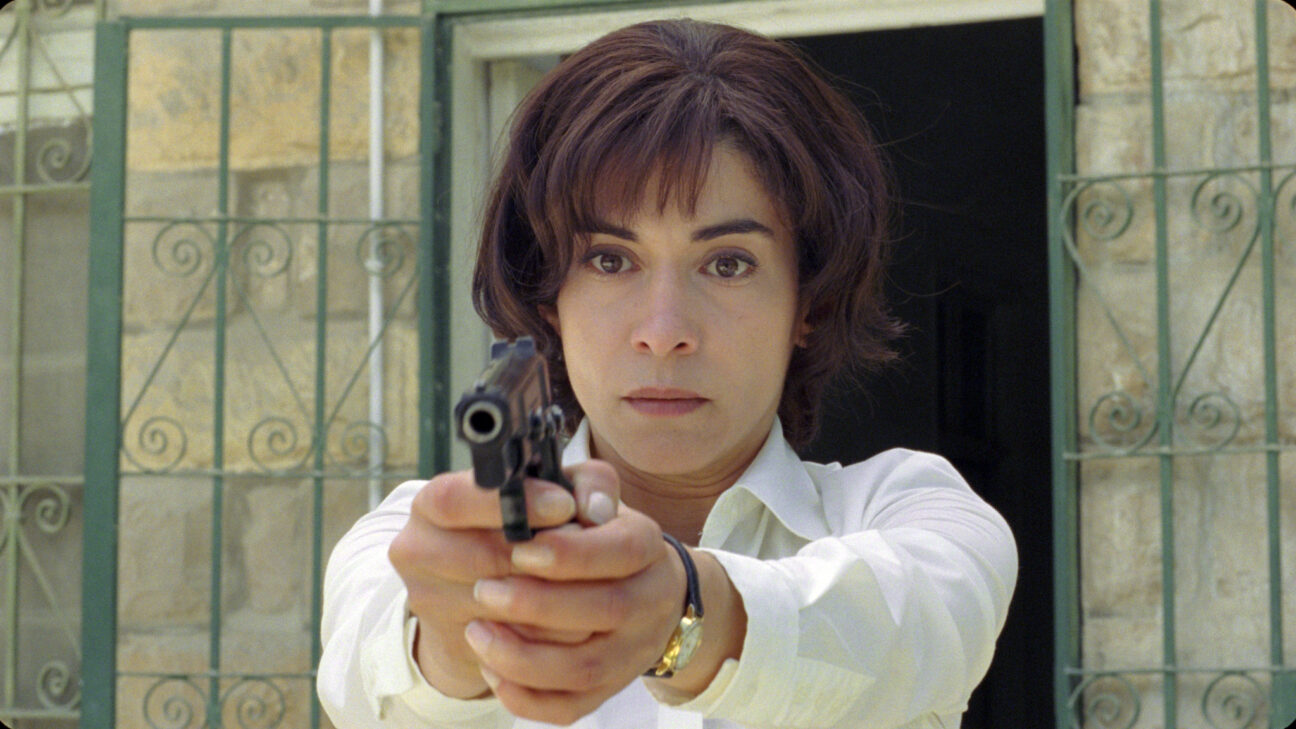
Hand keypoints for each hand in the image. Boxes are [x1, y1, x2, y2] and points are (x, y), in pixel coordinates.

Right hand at [387, 462, 619, 698]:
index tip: (564, 505)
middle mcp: (418, 550)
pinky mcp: (452, 642)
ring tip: (595, 584)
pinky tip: (577, 619)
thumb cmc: (521, 527)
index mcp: (430, 505)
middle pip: (484, 556)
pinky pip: (511, 642)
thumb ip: (581, 483)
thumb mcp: (545, 492)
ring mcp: (431, 601)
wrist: (476, 591)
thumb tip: (597, 510)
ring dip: (557, 597)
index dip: (512, 502)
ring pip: (503, 605)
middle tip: (593, 550)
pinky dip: (550, 632)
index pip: (456, 499)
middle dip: (546, 556)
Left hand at [457, 468, 689, 724]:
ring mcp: (632, 651)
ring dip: (522, 655)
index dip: (569, 553)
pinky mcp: (608, 690)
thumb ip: (586, 485)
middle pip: (605, 610)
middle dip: (535, 603)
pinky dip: (526, 697)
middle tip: (482, 588)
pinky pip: (569, 707)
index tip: (520, 548)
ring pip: (584, 669)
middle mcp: (650, 601)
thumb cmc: (601, 534)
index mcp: (647, 546)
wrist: (642, 589)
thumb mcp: (596, 498)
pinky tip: (490, 668)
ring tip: (475, 629)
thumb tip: (580, 505)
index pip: (621, 550)